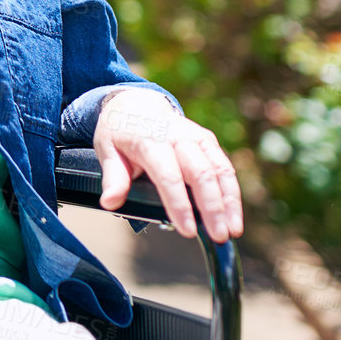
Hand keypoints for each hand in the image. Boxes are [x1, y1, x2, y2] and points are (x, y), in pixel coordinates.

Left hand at [94, 88, 243, 243]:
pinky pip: (224, 166)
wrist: (136, 103)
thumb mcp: (107, 149)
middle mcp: (178, 137)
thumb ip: (113, 177)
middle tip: (218, 236)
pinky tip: (234, 215)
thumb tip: (109, 202)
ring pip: (219, 170)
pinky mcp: (208, 140)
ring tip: (233, 230)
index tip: (188, 230)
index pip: (169, 176)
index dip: (180, 204)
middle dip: (212, 207)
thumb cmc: (120, 132)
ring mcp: (196, 137)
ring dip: (230, 202)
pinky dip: (232, 192)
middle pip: (201, 173)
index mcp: (151, 140)